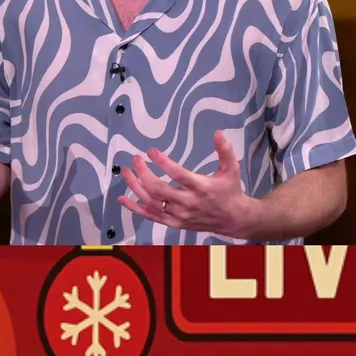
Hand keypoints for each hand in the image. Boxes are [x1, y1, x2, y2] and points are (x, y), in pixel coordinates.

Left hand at [117, 130, 258, 238]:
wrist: (233, 220)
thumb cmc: (229, 191)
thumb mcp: (231, 169)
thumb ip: (225, 151)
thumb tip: (217, 132)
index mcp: (201, 188)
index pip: (178, 175)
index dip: (163, 162)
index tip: (150, 151)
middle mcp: (188, 203)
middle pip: (159, 189)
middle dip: (143, 172)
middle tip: (135, 158)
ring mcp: (179, 215)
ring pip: (151, 202)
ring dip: (135, 186)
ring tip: (126, 172)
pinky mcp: (174, 223)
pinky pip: (150, 216)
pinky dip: (134, 208)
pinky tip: (122, 198)